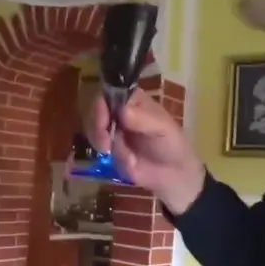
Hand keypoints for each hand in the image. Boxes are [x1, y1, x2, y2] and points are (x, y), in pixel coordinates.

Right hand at [86, 89, 204, 212]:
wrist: (172, 172)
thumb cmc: (171, 143)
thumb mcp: (162, 128)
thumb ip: (143, 119)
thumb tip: (122, 112)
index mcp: (131, 99)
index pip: (109, 93)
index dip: (101, 105)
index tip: (103, 121)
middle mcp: (117, 111)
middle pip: (95, 111)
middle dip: (97, 127)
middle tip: (105, 144)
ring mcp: (110, 129)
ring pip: (92, 129)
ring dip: (102, 143)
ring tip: (122, 156)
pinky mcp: (107, 148)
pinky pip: (98, 149)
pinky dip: (111, 156)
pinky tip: (128, 162)